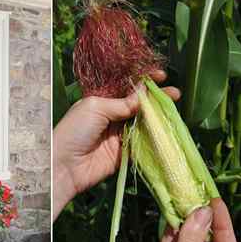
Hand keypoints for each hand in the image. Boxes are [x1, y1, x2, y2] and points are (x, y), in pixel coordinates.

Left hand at [52, 70, 179, 219]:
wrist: (65, 165)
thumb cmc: (74, 131)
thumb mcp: (96, 108)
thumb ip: (122, 103)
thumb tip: (144, 93)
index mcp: (101, 101)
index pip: (126, 88)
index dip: (143, 81)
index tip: (161, 75)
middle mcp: (111, 116)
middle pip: (139, 105)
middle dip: (156, 98)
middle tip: (175, 94)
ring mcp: (119, 135)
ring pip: (144, 123)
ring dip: (159, 116)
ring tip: (174, 108)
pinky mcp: (125, 153)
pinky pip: (144, 143)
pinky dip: (156, 137)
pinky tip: (168, 128)